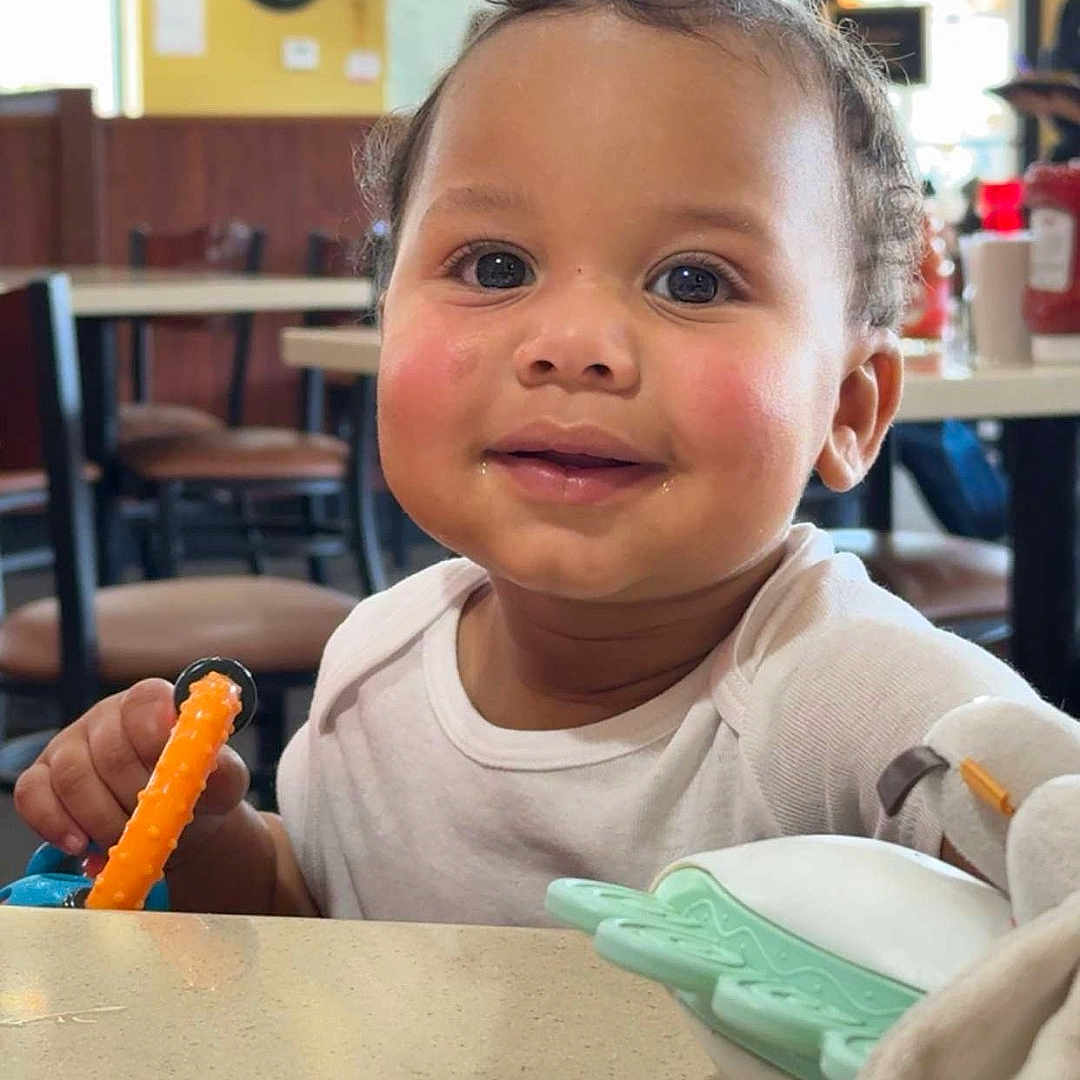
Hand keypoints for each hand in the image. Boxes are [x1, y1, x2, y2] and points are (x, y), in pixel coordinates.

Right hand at [12, 679, 249, 860]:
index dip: (156, 735)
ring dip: (101, 819)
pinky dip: (55, 823)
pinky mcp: (42, 775)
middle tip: (149, 825)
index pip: (146, 702)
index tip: (169, 770)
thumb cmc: (198, 790)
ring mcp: (70, 742)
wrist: (173, 820)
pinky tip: (80, 844)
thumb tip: (211, 762)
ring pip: (72, 777)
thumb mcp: (224, 780)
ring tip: (123, 840)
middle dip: (133, 798)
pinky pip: (33, 794)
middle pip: (110, 752)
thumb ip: (223, 767)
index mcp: (153, 703)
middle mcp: (108, 715)